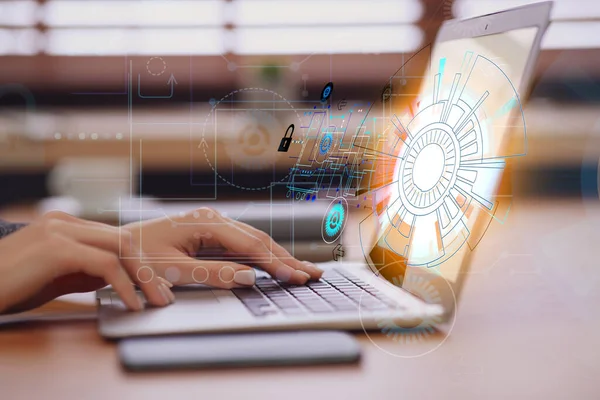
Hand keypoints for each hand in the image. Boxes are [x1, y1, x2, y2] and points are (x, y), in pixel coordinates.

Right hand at [0, 211, 173, 313]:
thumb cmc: (10, 286)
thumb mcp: (56, 276)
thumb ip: (85, 271)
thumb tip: (118, 278)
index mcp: (66, 223)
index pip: (115, 238)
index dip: (140, 262)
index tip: (156, 285)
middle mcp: (65, 220)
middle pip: (123, 239)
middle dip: (148, 268)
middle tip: (163, 294)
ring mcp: (61, 230)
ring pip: (121, 247)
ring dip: (143, 276)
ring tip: (155, 301)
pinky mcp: (57, 247)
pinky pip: (105, 264)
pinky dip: (125, 285)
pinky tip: (131, 303)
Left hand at [123, 207, 322, 288]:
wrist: (115, 247)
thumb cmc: (138, 257)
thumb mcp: (173, 269)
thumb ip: (213, 273)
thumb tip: (250, 277)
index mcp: (206, 223)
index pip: (250, 245)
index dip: (275, 263)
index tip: (295, 277)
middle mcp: (214, 220)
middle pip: (259, 240)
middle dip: (287, 259)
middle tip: (313, 275)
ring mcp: (213, 226)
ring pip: (254, 242)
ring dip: (279, 258)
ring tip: (304, 270)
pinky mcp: (211, 235)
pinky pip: (243, 246)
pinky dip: (263, 258)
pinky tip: (277, 264)